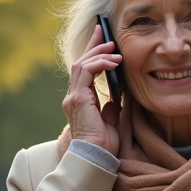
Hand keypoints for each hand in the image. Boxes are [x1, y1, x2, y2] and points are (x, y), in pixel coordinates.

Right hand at [62, 25, 120, 155]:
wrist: (97, 158)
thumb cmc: (104, 146)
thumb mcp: (111, 122)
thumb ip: (110, 108)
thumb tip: (116, 99)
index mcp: (80, 101)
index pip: (85, 71)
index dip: (93, 53)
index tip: (103, 39)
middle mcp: (74, 97)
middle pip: (81, 63)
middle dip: (94, 45)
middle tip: (105, 31)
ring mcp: (74, 97)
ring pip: (82, 64)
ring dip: (99, 53)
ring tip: (115, 50)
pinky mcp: (78, 98)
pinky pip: (86, 72)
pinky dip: (100, 63)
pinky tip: (113, 62)